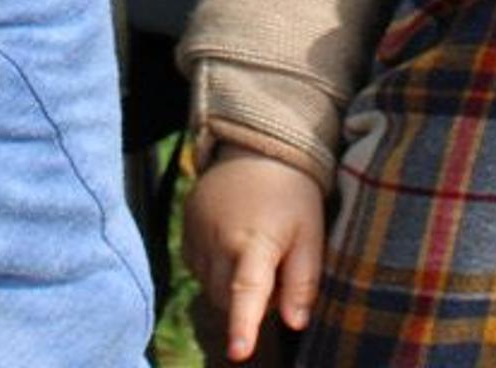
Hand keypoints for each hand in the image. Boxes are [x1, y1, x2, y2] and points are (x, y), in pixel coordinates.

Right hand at [184, 145, 325, 361]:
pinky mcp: (184, 227)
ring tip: (253, 251)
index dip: (243, 325)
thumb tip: (296, 323)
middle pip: (226, 298)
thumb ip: (303, 281)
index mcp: (256, 241)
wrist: (256, 149)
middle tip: (274, 273)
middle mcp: (220, 239)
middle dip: (248, 301)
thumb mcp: (310, 234)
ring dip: (230, 285)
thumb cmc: (291, 196)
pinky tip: (232, 245)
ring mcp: (197, 233)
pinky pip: (196, 267)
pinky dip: (213, 269)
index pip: (248, 291)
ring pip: (209, 285)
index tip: (238, 352)